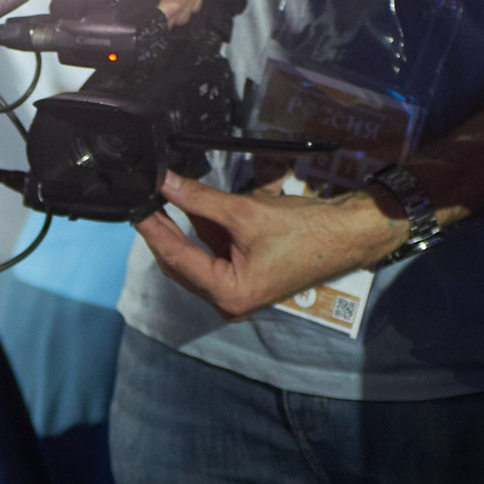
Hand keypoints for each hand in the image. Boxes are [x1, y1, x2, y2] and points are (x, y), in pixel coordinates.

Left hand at [135, 172, 406, 319]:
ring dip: (187, 227)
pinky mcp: (245, 278)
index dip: (154, 229)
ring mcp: (237, 292)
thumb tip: (166, 183)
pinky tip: (199, 205)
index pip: (177, 258)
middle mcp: (229, 301)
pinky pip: (214, 254)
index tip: (137, 205)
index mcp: (229, 294)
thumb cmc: (306, 230)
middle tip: (148, 197)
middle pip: (181, 262)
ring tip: (169, 195)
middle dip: (167, 228)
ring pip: (196, 256)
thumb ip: (200, 199)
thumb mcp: (246, 211)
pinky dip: (207, 231)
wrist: (347, 234)